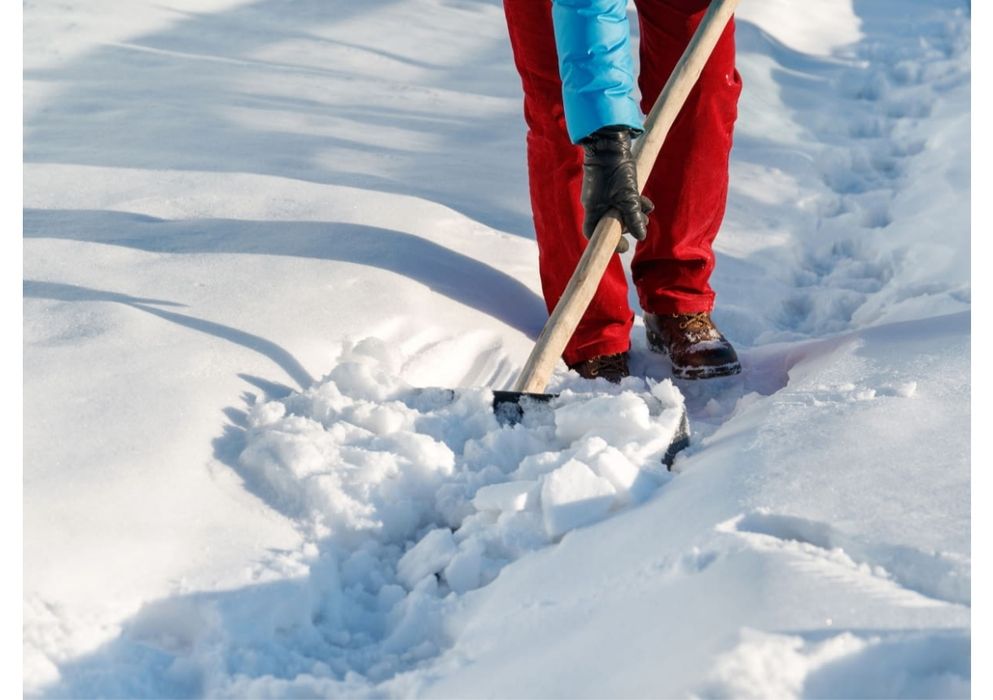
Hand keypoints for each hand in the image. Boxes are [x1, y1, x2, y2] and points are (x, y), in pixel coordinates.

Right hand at [580, 126, 653, 252]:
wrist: (609, 142)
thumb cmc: (615, 170)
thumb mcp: (628, 196)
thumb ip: (633, 217)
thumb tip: (641, 236)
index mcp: (593, 209)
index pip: (594, 234)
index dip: (609, 243)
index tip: (624, 246)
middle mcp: (596, 204)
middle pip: (610, 224)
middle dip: (628, 226)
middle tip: (642, 223)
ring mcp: (603, 195)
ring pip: (618, 212)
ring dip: (634, 214)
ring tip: (647, 211)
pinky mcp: (611, 185)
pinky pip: (621, 200)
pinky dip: (633, 202)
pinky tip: (646, 203)